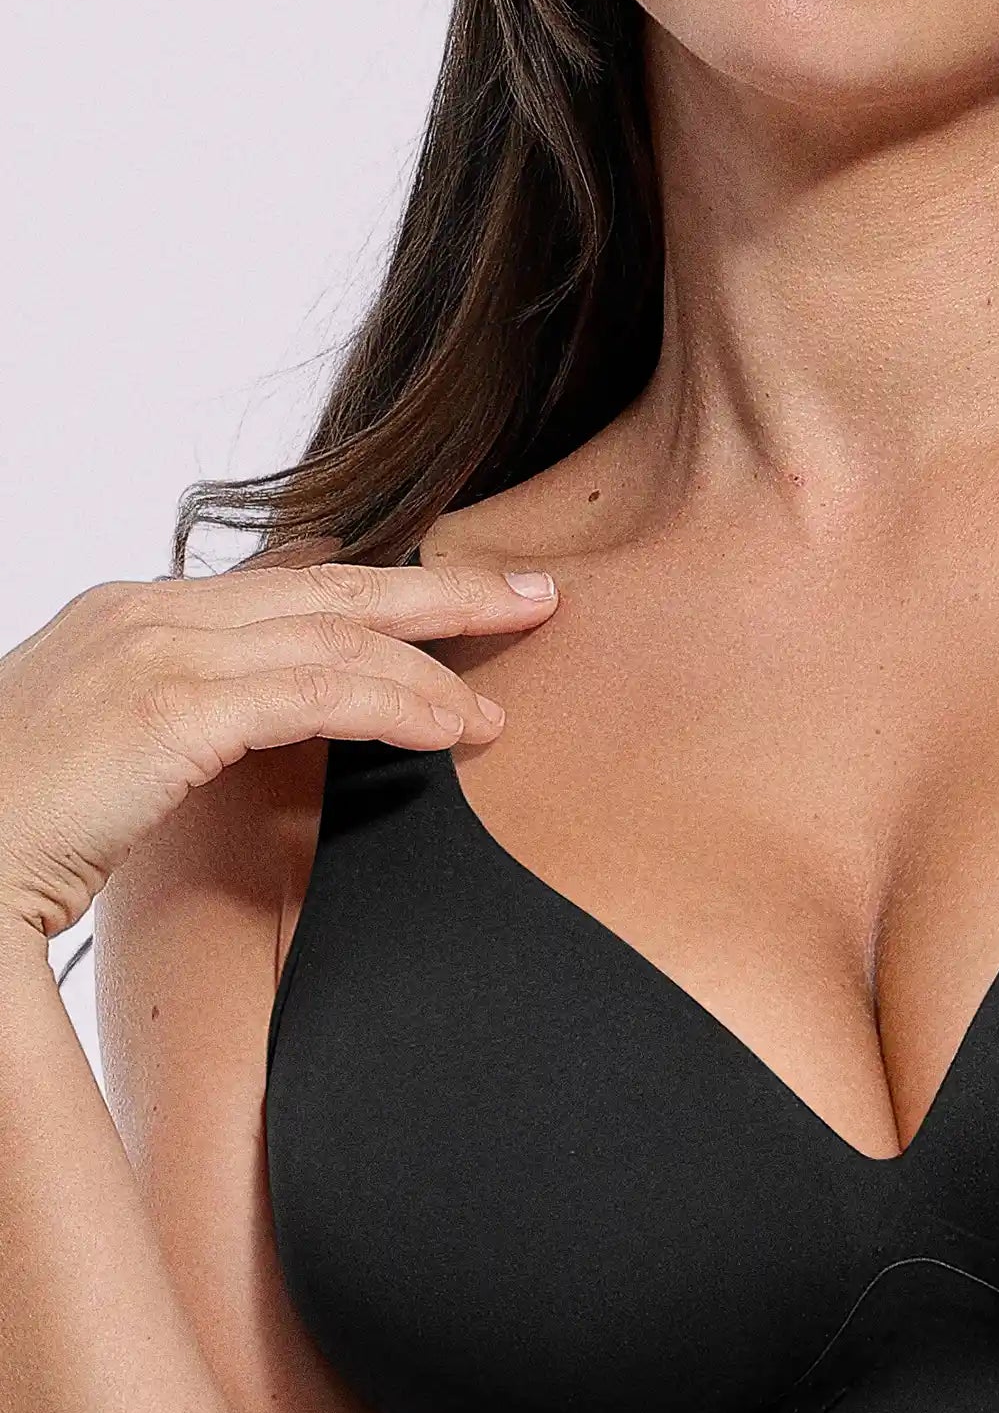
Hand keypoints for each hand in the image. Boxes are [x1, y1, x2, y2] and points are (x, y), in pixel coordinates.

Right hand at [0, 548, 558, 939]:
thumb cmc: (21, 826)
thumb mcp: (114, 753)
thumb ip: (186, 725)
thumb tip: (263, 739)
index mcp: (132, 614)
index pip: (286, 587)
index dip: (381, 596)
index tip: (459, 601)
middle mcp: (147, 612)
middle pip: (330, 586)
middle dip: (442, 591)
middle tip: (534, 595)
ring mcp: (158, 650)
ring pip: (338, 637)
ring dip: (436, 665)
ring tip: (502, 700)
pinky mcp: (174, 707)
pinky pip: (321, 693)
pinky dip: (400, 706)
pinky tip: (455, 728)